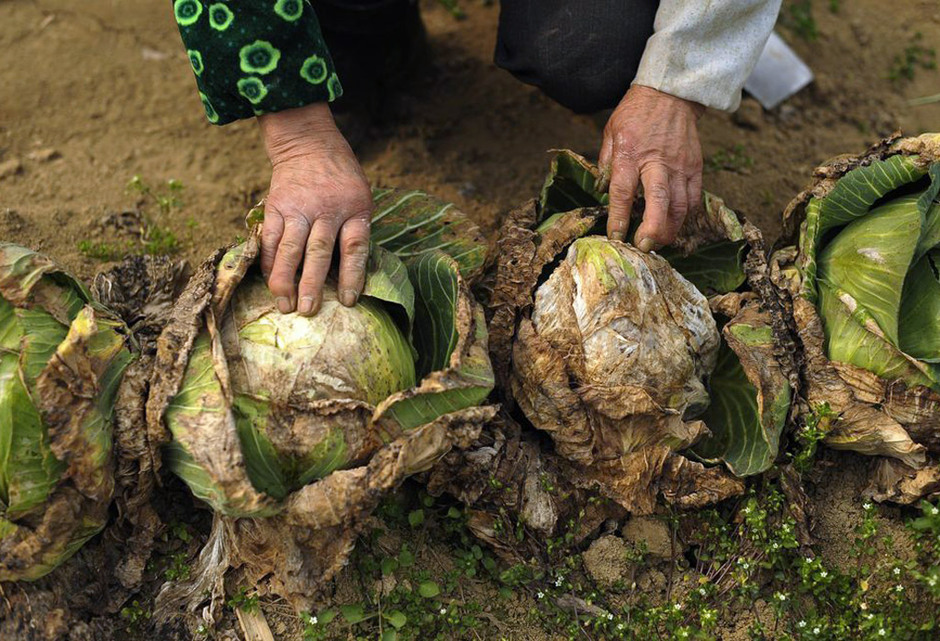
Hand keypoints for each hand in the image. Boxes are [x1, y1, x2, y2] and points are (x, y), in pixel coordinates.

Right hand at [257, 103, 372, 315]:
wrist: (309, 142)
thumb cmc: (341, 178)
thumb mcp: (361, 197)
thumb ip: (355, 229)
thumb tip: (345, 275)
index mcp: (354, 209)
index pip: (354, 247)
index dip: (353, 276)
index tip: (349, 301)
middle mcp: (326, 210)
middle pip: (319, 252)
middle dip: (312, 284)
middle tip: (308, 310)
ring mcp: (298, 208)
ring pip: (290, 249)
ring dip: (286, 279)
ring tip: (284, 304)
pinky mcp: (276, 206)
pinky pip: (271, 239)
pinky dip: (270, 262)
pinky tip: (270, 281)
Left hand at [597, 84, 704, 250]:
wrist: (670, 92)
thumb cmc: (635, 114)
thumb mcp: (610, 132)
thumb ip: (605, 163)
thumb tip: (602, 191)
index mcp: (630, 153)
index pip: (623, 191)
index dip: (619, 217)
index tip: (616, 236)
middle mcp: (657, 162)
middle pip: (658, 201)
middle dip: (652, 229)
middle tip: (644, 246)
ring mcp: (679, 165)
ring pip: (679, 205)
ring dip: (669, 229)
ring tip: (657, 242)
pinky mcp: (695, 166)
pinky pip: (693, 198)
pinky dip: (685, 216)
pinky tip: (674, 224)